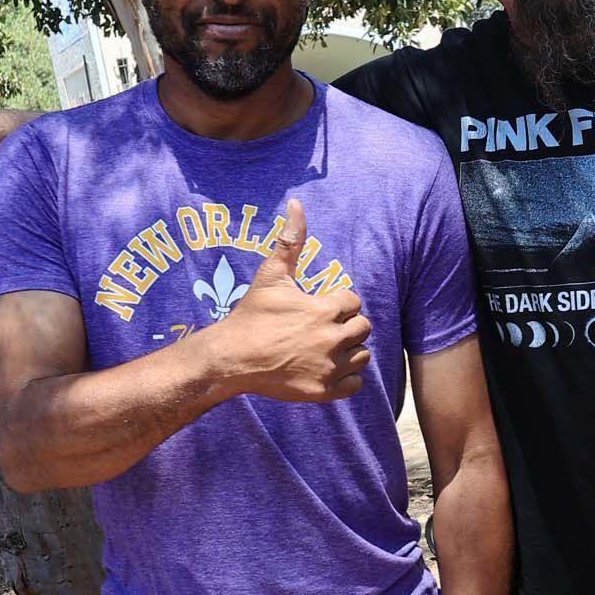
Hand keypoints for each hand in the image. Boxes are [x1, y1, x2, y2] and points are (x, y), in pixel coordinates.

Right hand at [216, 198, 371, 401]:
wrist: (232, 358)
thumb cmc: (252, 315)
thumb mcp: (270, 275)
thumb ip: (289, 240)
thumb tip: (296, 203)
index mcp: (324, 310)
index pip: (354, 302)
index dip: (338, 303)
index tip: (319, 307)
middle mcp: (332, 339)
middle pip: (363, 328)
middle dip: (347, 326)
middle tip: (322, 328)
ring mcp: (329, 368)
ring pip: (362, 355)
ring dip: (349, 350)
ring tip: (325, 348)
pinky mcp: (324, 392)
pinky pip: (355, 383)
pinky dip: (347, 377)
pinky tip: (327, 368)